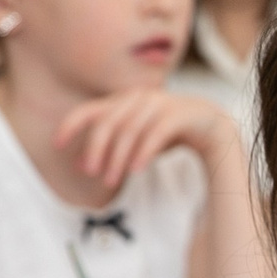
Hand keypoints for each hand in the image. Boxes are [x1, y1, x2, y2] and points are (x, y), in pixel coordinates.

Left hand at [54, 88, 242, 195]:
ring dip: (118, 155)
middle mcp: (144, 98)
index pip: (92, 109)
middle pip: (110, 120)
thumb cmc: (175, 138)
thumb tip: (82, 165)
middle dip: (97, 148)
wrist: (220, 132)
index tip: (56, 145)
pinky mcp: (185, 114)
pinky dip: (144, 150)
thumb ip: (115, 148)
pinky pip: (158, 131)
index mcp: (129, 101)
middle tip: (91, 173)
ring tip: (112, 180)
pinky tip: (136, 169)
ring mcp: (166, 103)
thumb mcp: (140, 142)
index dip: (72, 124)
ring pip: (132, 127)